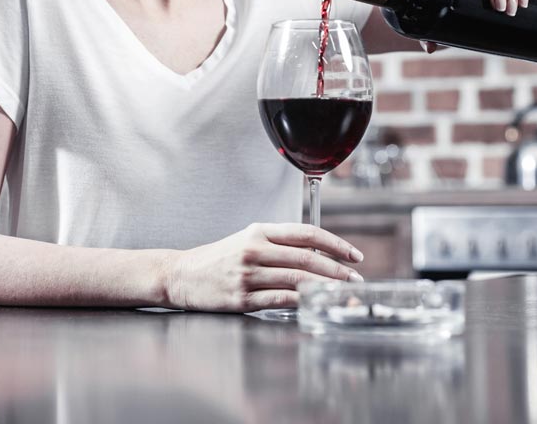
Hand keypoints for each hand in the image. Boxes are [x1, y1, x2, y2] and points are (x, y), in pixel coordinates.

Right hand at [164, 223, 363, 312]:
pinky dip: (302, 302)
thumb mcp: (246, 241)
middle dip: (337, 270)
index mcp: (259, 231)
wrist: (181, 274)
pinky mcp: (242, 298)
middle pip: (307, 258)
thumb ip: (278, 244)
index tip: (353, 254)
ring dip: (326, 288)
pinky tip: (315, 304)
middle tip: (355, 279)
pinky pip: (281, 299)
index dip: (335, 244)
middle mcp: (254, 250)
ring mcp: (248, 274)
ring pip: (298, 280)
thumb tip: (316, 254)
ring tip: (342, 293)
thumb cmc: (217, 259)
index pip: (306, 233)